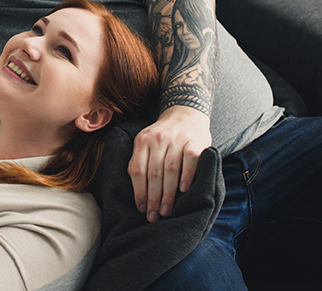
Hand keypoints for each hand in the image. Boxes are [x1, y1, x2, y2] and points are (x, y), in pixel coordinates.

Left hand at [128, 106, 211, 222]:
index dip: (139, 192)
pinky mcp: (195, 142)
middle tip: (154, 216)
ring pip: (170, 170)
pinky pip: (190, 161)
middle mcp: (158, 139)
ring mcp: (177, 140)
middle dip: (153, 198)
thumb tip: (135, 188)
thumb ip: (140, 160)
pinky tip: (183, 191)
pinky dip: (186, 177)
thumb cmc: (164, 136)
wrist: (186, 114)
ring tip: (167, 211)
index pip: (138, 170)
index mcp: (142, 141)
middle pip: (153, 173)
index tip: (141, 209)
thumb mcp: (147, 142)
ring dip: (168, 193)